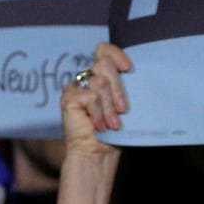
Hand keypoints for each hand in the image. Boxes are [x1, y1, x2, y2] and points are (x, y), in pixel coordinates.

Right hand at [60, 41, 130, 159]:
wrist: (98, 153)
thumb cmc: (114, 131)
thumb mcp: (124, 104)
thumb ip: (126, 85)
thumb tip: (134, 73)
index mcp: (102, 75)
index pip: (104, 50)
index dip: (116, 54)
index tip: (128, 69)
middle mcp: (87, 78)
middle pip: (104, 64)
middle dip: (118, 89)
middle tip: (123, 110)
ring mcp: (76, 87)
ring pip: (99, 82)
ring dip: (109, 106)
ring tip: (113, 123)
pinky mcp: (69, 98)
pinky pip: (90, 97)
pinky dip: (98, 113)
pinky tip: (99, 125)